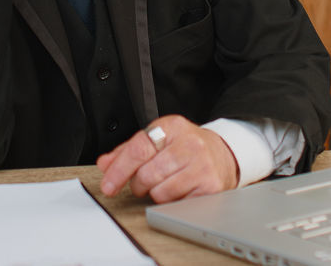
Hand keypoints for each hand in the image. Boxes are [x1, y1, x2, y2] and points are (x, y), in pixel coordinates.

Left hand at [96, 115, 238, 202]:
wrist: (224, 154)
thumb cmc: (186, 147)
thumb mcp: (158, 140)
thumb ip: (128, 151)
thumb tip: (105, 164)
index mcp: (172, 126)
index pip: (138, 149)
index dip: (119, 169)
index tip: (108, 184)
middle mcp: (190, 143)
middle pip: (147, 174)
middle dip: (138, 183)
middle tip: (144, 182)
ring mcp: (202, 165)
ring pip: (160, 191)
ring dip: (155, 193)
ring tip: (165, 183)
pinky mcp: (210, 187)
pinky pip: (176, 203)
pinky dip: (171, 201)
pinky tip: (179, 189)